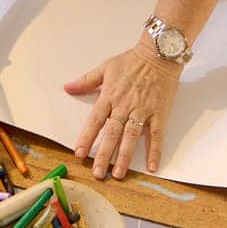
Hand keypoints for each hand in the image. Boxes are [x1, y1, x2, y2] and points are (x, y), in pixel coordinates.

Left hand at [64, 38, 181, 179]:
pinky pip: (157, 135)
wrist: (159, 54)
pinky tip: (153, 166)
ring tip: (118, 173)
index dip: (87, 137)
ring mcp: (143, 110)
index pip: (95, 120)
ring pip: (132, 137)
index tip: (80, 153)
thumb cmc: (132, 60)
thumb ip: (86, 81)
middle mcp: (125, 106)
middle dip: (104, 154)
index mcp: (110, 96)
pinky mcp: (159, 113)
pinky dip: (155, 151)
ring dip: (125, 156)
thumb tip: (67, 88)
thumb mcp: (105, 67)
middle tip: (97, 173)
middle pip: (112, 133)